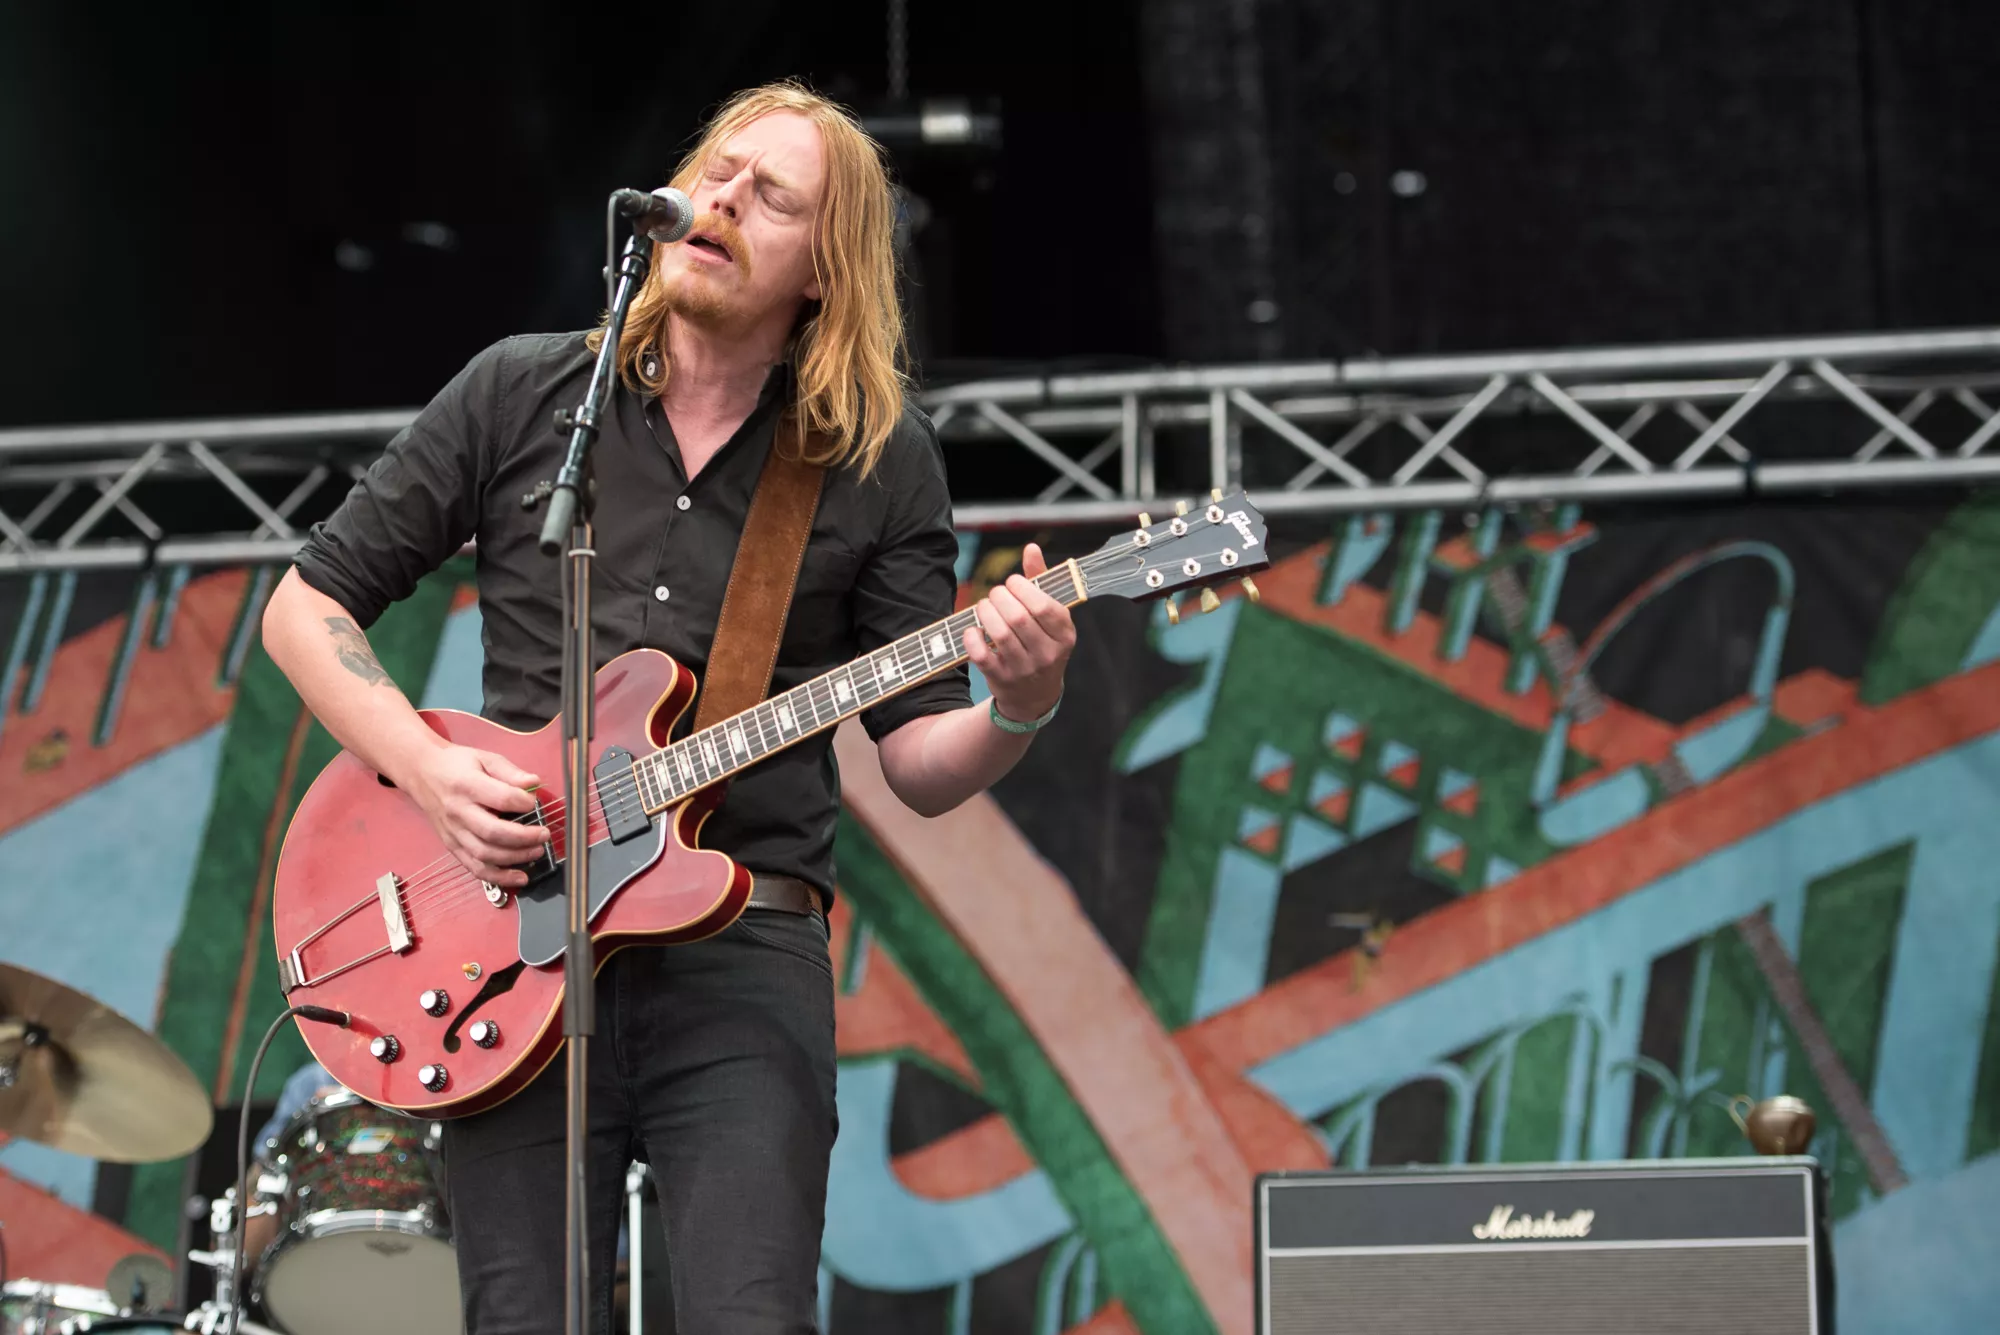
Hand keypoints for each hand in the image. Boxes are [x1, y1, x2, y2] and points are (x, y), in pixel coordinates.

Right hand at [403, 743, 546, 886]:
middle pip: (493, 832)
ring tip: (536, 852)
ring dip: (515, 858)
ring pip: (484, 854)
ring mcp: (453, 832)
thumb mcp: (484, 757)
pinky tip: (518, 877)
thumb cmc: (456, 765)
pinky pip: (474, 867)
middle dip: (524, 837)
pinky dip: (497, 877)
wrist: (421, 773)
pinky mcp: (451, 845)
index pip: (500, 798)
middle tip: (544, 834)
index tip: (534, 802)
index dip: (523, 802)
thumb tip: (534, 783)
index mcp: (466, 785)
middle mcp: (457, 811)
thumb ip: (510, 771)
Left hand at [964, 542, 1074, 723]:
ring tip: (984, 606)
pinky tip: (974, 628)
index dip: (1022, 588)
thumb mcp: (1049, 617)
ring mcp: (1024, 669)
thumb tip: (1031, 547)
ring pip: (1000, 633)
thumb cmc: (1041, 643)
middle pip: (1019, 617)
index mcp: (1064, 635)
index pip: (1043, 606)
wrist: (1034, 696)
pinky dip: (972, 637)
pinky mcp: (1000, 679)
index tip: (1012, 583)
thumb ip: (1041, 581)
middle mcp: (1047, 654)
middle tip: (995, 594)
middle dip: (1000, 597)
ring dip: (985, 612)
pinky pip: (981, 655)